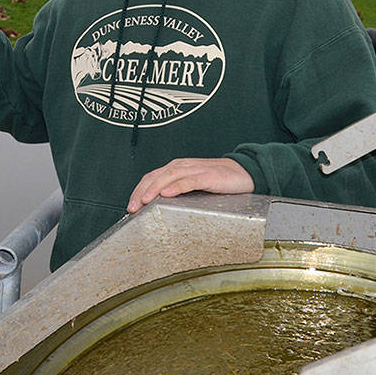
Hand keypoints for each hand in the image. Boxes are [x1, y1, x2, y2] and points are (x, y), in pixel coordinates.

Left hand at [126, 157, 253, 212]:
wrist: (244, 172)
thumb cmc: (217, 180)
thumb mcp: (193, 185)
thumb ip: (177, 191)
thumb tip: (158, 206)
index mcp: (176, 168)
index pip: (151, 177)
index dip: (138, 191)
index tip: (130, 206)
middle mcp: (182, 166)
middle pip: (155, 177)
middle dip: (141, 192)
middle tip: (132, 208)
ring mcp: (195, 170)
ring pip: (169, 177)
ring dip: (154, 189)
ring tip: (145, 202)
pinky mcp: (209, 176)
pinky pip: (190, 181)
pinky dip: (177, 187)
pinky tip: (167, 194)